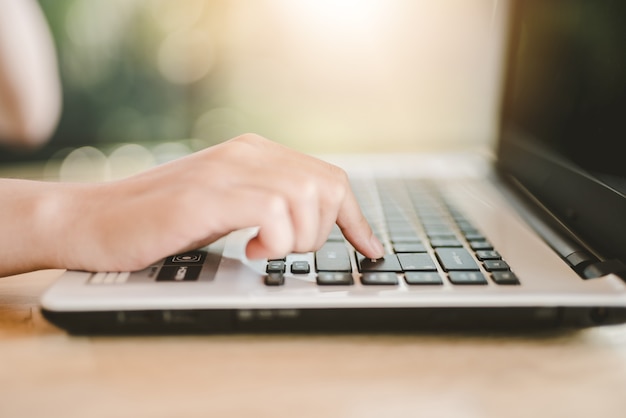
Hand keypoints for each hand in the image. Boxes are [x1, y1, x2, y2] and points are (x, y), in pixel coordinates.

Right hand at [13, 134, 382, 273]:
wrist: (92, 221)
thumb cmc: (159, 222)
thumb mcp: (226, 208)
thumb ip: (267, 204)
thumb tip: (316, 223)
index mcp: (255, 154)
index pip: (327, 178)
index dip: (355, 219)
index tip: (369, 249)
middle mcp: (246, 154)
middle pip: (326, 187)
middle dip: (322, 232)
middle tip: (285, 251)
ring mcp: (225, 171)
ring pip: (306, 196)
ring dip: (297, 238)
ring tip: (263, 251)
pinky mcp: (205, 196)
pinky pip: (272, 209)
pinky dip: (273, 239)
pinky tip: (248, 250)